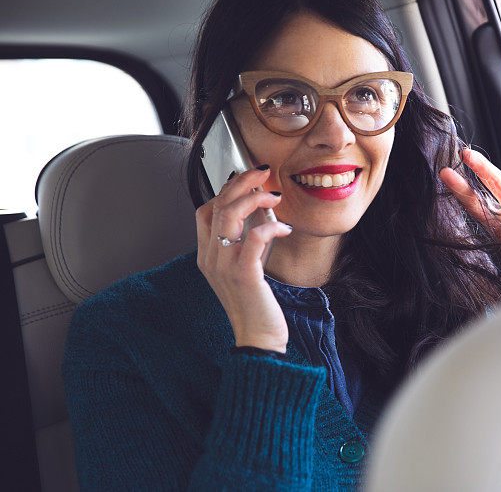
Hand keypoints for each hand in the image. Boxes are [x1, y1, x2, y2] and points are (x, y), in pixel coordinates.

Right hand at [195, 168, 293, 351]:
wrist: (258, 340)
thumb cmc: (255, 305)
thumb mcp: (244, 269)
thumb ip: (245, 244)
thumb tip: (261, 215)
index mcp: (207, 256)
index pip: (205, 210)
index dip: (225, 189)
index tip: (248, 180)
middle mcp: (210, 258)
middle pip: (217, 205)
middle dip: (241, 182)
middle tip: (263, 172)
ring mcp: (224, 266)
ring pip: (230, 214)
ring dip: (255, 197)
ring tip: (274, 195)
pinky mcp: (244, 274)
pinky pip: (254, 236)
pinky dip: (271, 225)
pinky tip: (284, 227)